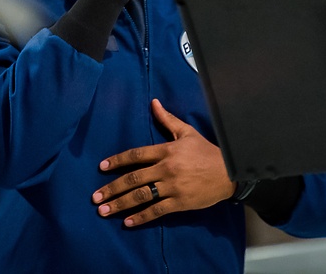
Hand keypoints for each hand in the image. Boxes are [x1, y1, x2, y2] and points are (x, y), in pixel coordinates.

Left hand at [91, 99, 234, 226]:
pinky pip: (157, 210)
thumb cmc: (207, 152)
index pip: (136, 155)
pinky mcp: (180, 202)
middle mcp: (166, 168)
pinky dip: (141, 217)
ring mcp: (173, 187)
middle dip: (112, 188)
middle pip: (134, 178)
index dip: (117, 160)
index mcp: (166, 150)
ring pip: (141, 196)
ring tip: (104, 211)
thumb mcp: (187, 132)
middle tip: (95, 197)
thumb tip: (153, 102)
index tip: (102, 167)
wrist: (229, 172)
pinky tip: (127, 222)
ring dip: (121, 204)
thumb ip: (167, 120)